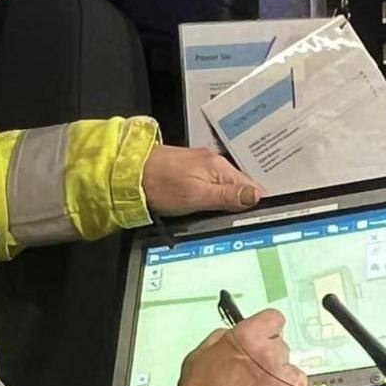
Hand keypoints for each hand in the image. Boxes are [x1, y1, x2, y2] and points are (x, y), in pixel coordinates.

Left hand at [142, 145, 260, 216]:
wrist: (128, 173)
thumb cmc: (158, 183)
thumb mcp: (196, 196)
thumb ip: (227, 197)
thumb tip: (256, 196)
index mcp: (220, 167)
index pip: (252, 187)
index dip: (254, 205)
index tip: (249, 221)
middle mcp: (213, 162)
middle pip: (238, 187)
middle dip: (238, 205)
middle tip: (229, 222)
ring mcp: (201, 165)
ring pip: (223, 187)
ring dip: (223, 203)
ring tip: (214, 216)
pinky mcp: (189, 170)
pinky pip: (209, 186)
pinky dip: (209, 198)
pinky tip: (201, 207)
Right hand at [177, 309, 307, 385]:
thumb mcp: (200, 355)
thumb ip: (223, 339)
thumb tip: (235, 335)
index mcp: (247, 336)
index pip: (274, 318)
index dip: (266, 329)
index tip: (261, 338)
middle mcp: (268, 351)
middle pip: (279, 344)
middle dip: (267, 354)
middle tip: (252, 370)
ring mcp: (281, 374)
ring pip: (288, 364)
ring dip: (277, 372)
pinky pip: (297, 382)